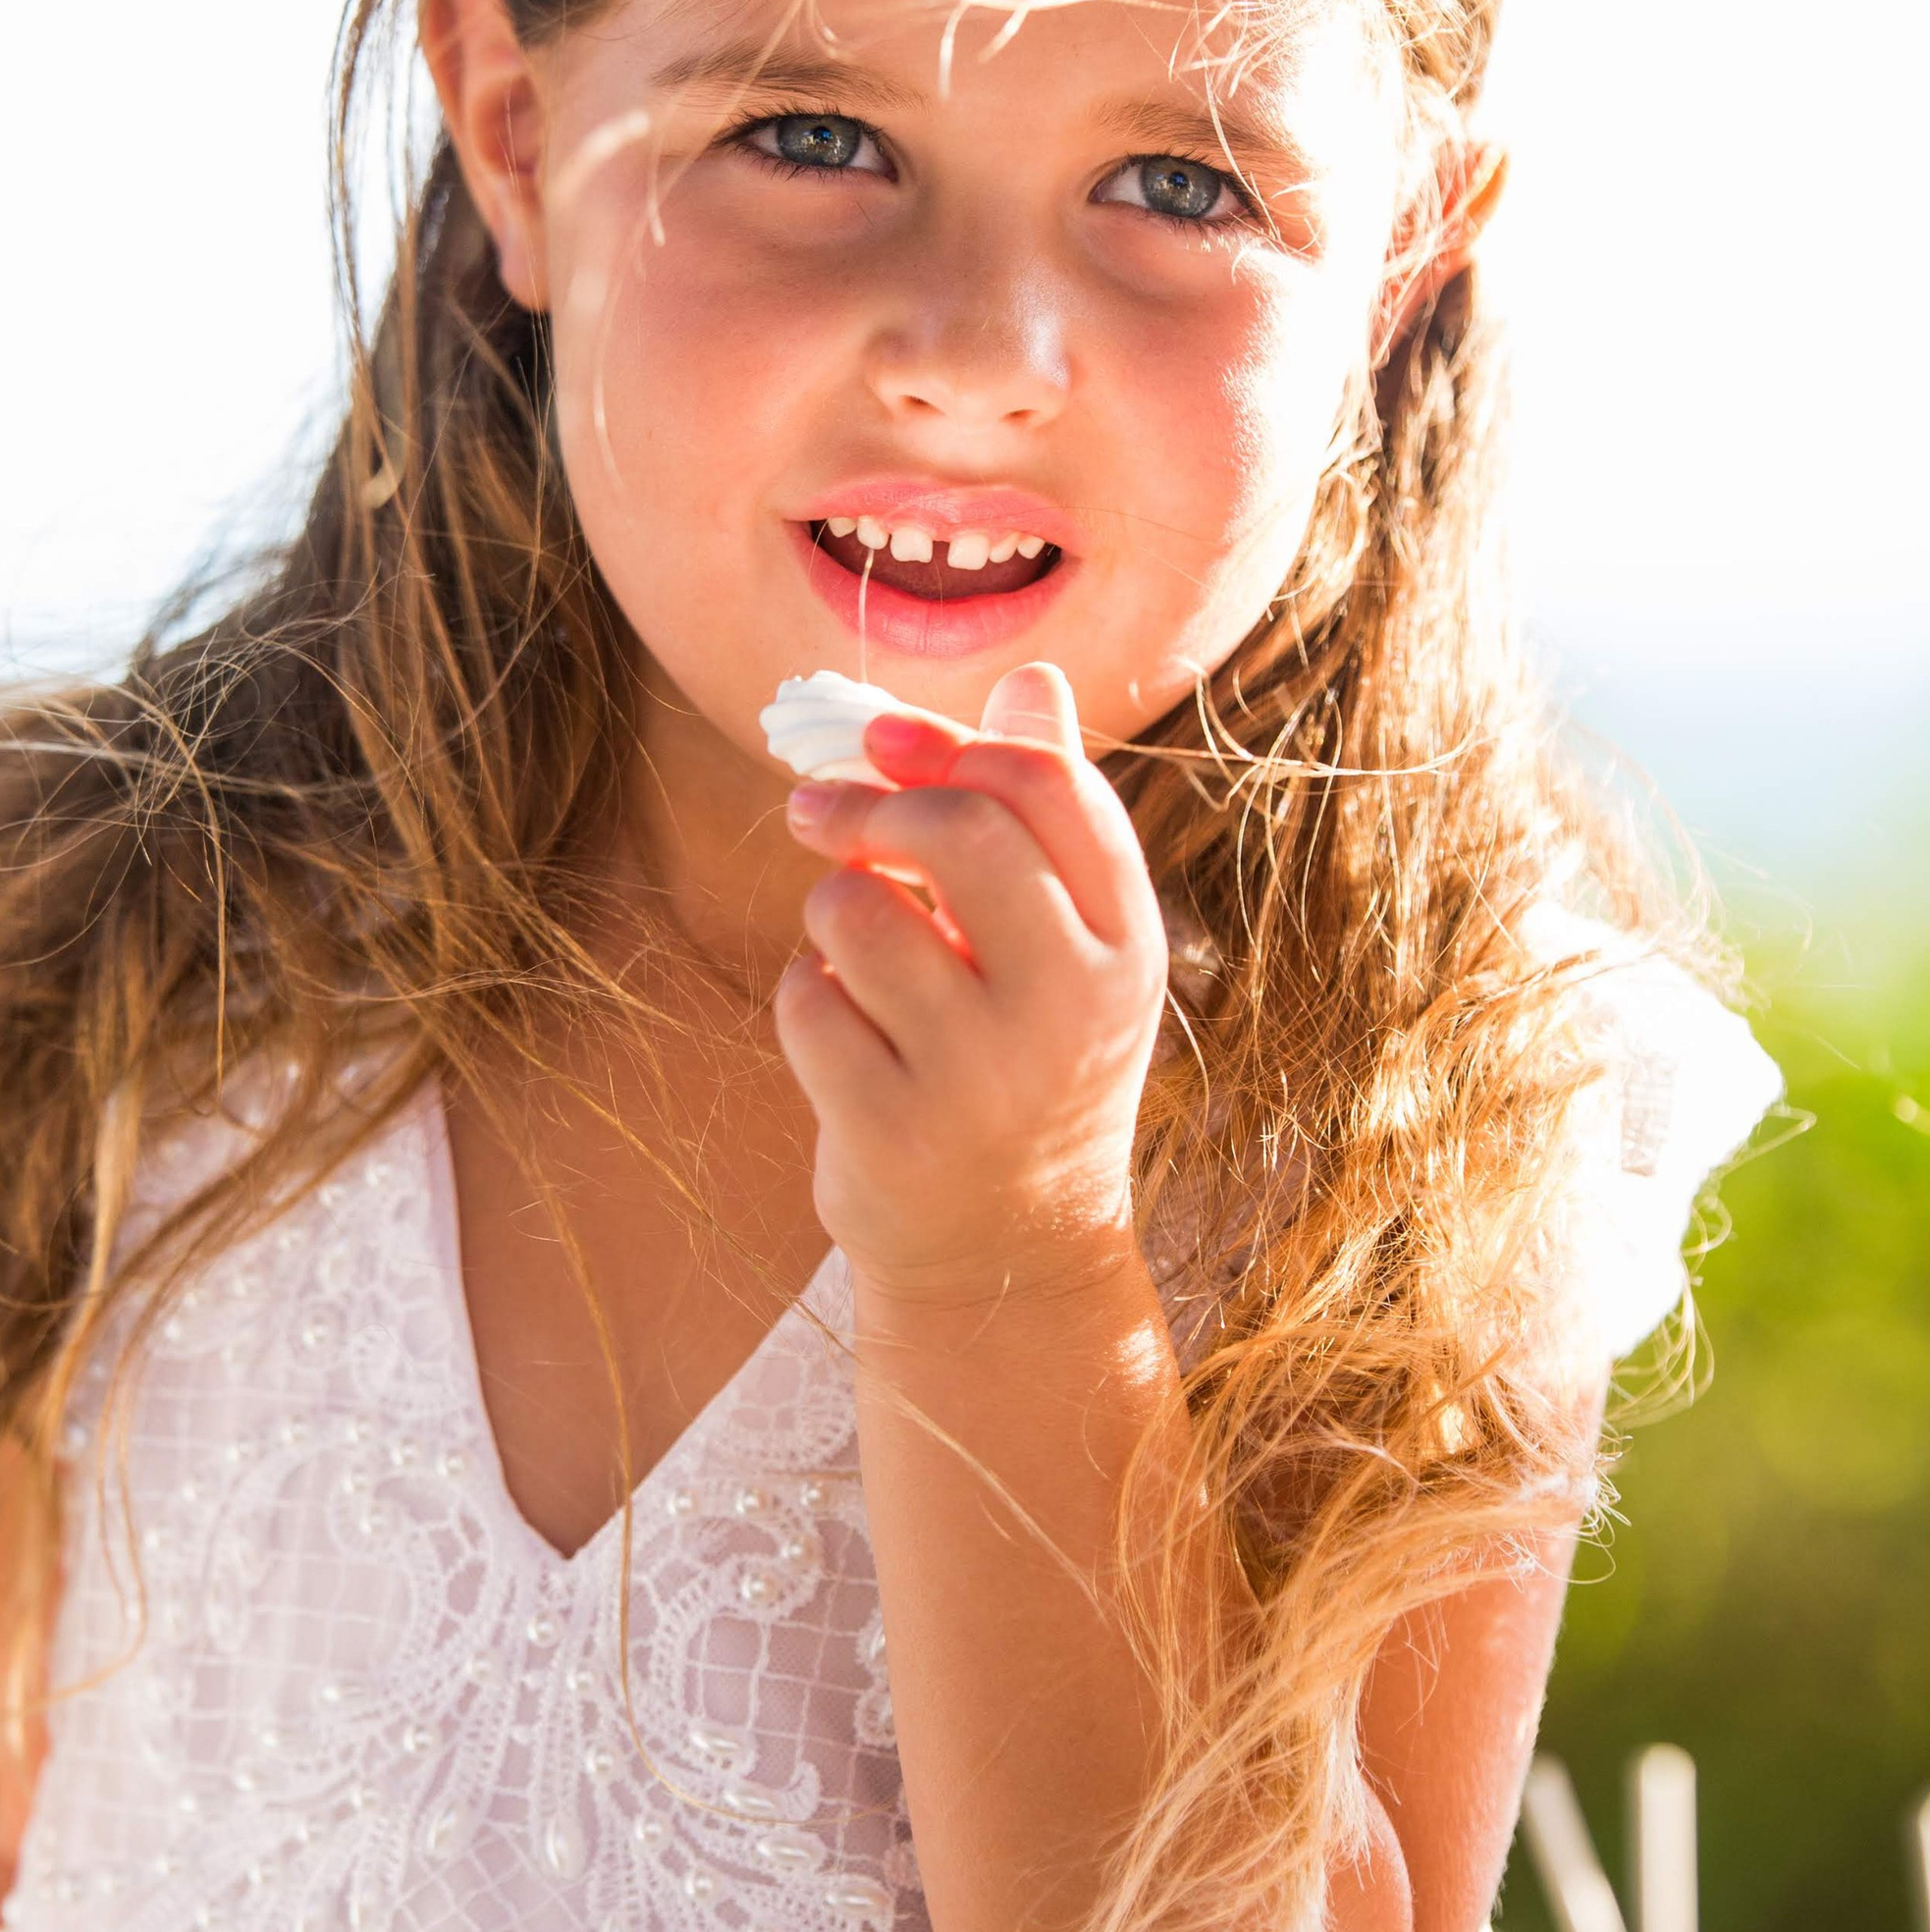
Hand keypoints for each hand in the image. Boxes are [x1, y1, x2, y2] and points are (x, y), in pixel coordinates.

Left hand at [772, 661, 1169, 1310]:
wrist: (1008, 1256)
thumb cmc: (1027, 1062)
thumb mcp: (1068, 946)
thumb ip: (1047, 814)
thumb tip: (1032, 675)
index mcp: (1127, 946)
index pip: (1050, 789)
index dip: (947, 743)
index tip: (877, 736)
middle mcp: (1071, 1008)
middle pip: (960, 834)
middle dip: (869, 805)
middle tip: (813, 810)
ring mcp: (982, 1078)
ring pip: (859, 914)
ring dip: (830, 911)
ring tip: (851, 951)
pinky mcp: (891, 1132)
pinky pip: (805, 1001)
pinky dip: (804, 998)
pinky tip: (840, 1032)